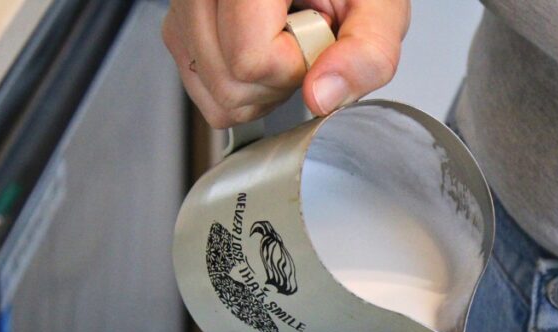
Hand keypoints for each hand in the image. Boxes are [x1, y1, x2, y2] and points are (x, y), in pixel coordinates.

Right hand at [162, 0, 409, 127]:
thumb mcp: (377, 6)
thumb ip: (366, 51)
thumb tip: (322, 96)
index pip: (251, 60)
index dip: (294, 67)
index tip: (315, 39)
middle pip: (228, 84)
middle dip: (276, 82)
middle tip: (302, 43)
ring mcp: (185, 9)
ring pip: (212, 95)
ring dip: (259, 89)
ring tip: (284, 44)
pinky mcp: (180, 29)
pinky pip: (203, 92)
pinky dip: (240, 89)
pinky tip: (263, 53)